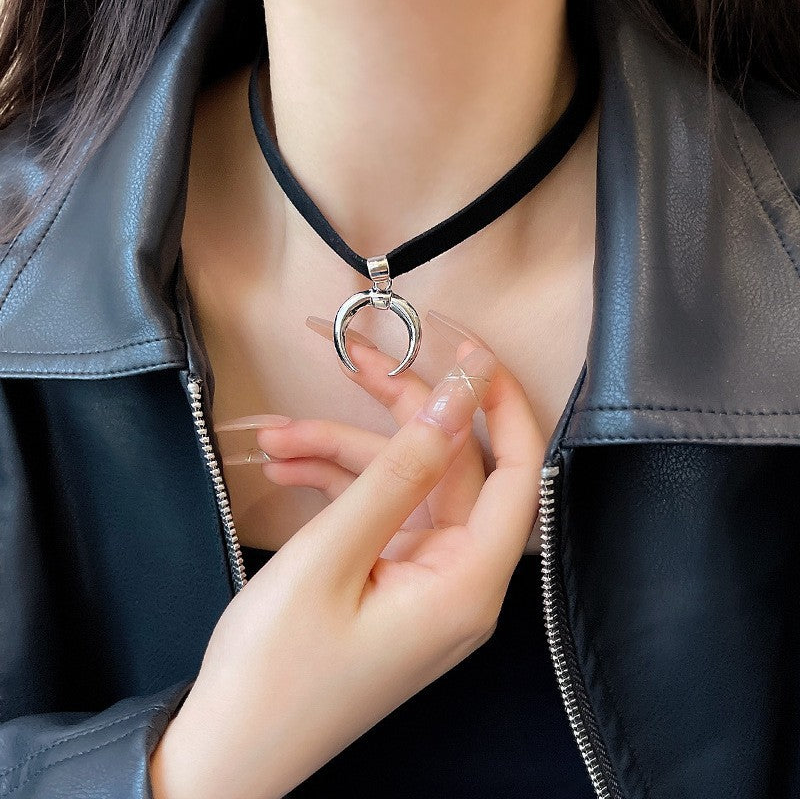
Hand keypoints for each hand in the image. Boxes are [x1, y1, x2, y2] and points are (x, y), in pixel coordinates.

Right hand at [150, 311, 544, 798]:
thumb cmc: (275, 671)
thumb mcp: (332, 555)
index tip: (462, 346)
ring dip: (343, 451)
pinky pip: (378, 512)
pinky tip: (288, 470)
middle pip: (449, 467)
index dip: (498, 401)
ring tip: (277, 438)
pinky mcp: (390, 581)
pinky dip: (337, 486)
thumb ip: (400, 471)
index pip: (519, 471)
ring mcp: (422, 581)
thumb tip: (455, 399)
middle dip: (396, 412)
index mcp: (467, 584)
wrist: (227, 752)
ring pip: (403, 484)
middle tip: (352, 360)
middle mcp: (458, 581)